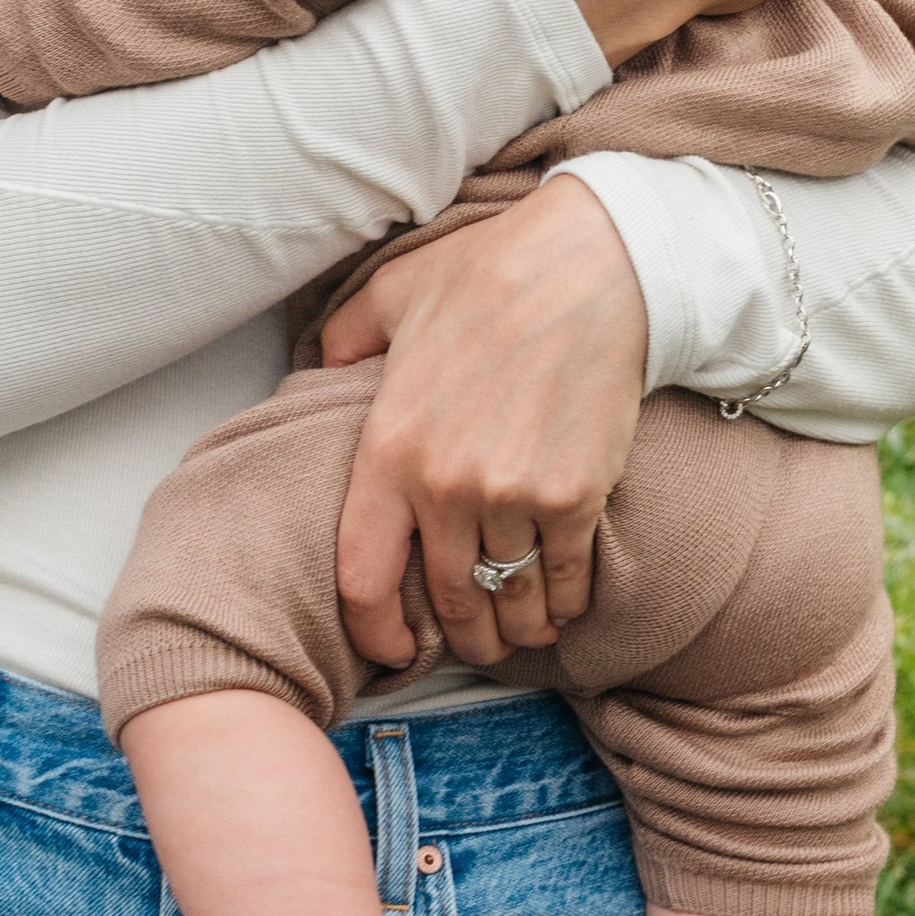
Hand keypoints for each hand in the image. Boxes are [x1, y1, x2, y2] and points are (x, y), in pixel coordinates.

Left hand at [321, 179, 647, 667]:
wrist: (591, 266)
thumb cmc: (488, 274)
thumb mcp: (390, 295)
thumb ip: (346, 340)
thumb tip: (323, 369)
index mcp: (389, 447)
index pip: (363, 575)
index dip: (375, 629)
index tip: (392, 648)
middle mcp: (445, 486)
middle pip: (444, 601)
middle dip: (457, 639)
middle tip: (466, 646)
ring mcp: (514, 495)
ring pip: (508, 601)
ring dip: (513, 631)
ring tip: (516, 635)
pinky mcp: (576, 496)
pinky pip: (566, 579)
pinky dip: (564, 604)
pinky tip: (561, 606)